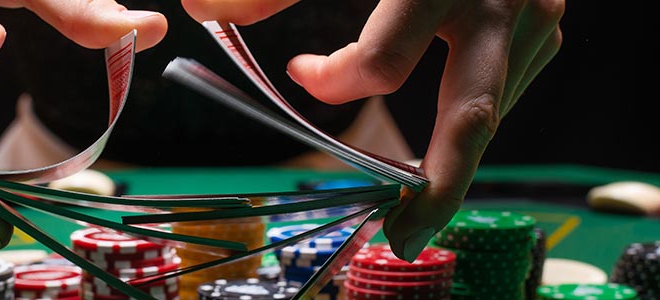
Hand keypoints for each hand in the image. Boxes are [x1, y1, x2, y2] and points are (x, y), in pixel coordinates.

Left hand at [182, 0, 563, 260]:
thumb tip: (202, 13)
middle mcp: (502, 6)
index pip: (384, 65)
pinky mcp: (543, 31)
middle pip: (471, 118)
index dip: (333, 81)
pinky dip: (468, 120)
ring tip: (416, 209)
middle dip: (438, 188)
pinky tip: (443, 143)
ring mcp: (534, 21)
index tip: (300, 72)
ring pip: (489, 114)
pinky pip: (501, 91)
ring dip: (453, 160)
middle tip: (401, 239)